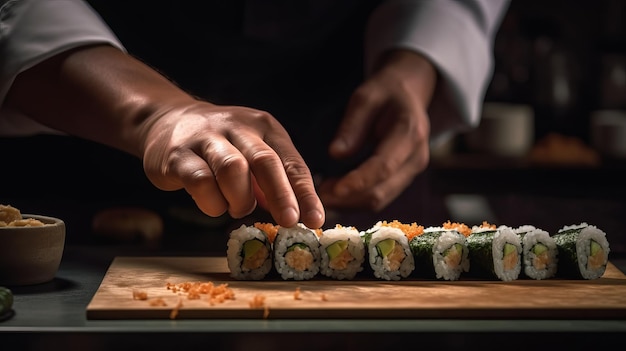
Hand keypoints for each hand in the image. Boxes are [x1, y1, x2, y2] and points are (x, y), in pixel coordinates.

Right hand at [140, 102, 324, 228]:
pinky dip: (212, 203)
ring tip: (238, 208)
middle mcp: (238, 127)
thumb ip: (275, 182)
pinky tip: (214, 204)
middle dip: (281, 195)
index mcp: (264, 127)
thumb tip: (300, 217)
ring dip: (240, 199)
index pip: (292, 161)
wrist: (167, 120)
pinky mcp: (178, 155)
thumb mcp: (254, 154)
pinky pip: (200, 182)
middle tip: (290, 222)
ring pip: (232, 169)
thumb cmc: (222, 146)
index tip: (316, 220)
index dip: (306, 193)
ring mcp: (206, 138)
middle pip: (265, 161)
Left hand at [318, 49, 436, 210]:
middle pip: (382, 189)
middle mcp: (416, 157)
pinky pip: (380, 196)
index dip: (358, 181)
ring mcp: (412, 170)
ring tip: (322, 194)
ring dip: (350, 202)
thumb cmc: (385, 92)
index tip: (331, 190)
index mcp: (410, 133)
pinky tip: (336, 192)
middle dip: (348, 198)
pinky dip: (356, 199)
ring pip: (380, 199)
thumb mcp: (365, 98)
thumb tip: (336, 154)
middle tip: (317, 195)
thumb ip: (352, 125)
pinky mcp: (404, 178)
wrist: (409, 95)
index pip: (383, 166)